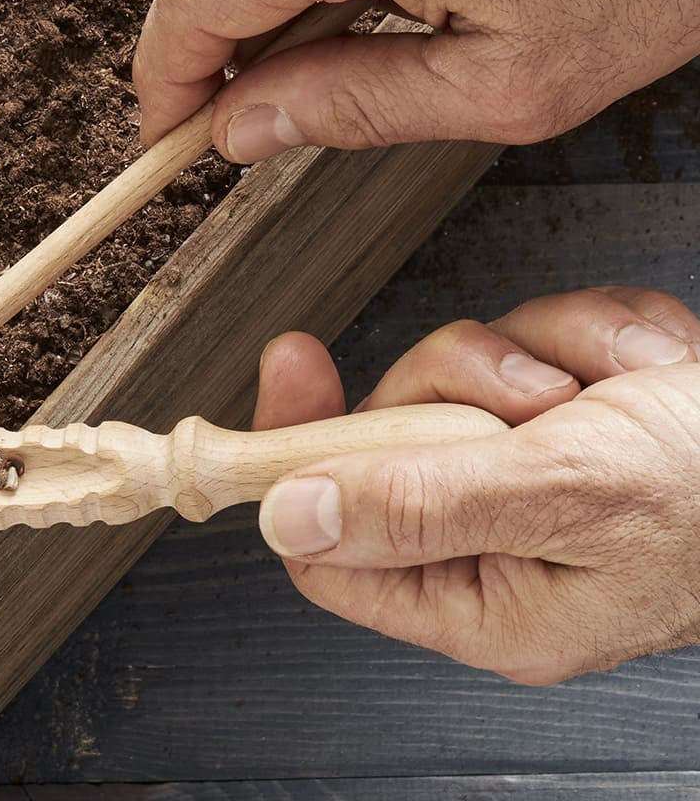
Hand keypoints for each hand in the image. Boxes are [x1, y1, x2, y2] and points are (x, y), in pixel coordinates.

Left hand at [254, 287, 699, 683]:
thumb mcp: (567, 494)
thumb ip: (420, 506)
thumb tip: (287, 516)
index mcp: (484, 598)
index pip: (331, 544)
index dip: (298, 455)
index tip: (293, 366)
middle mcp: (497, 541)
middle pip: (392, 436)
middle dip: (457, 383)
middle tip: (537, 397)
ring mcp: (531, 471)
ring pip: (460, 374)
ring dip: (540, 352)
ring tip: (619, 384)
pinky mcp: (565, 417)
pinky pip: (528, 339)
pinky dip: (587, 332)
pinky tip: (643, 366)